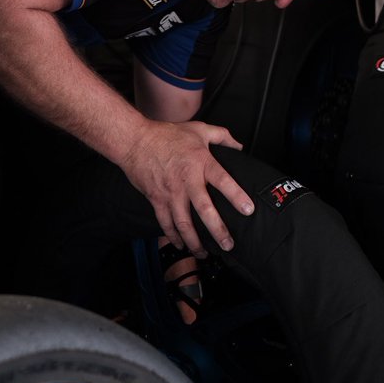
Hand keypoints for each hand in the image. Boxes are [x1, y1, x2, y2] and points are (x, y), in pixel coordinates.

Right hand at [123, 119, 253, 255]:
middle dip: (217, 229)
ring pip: (183, 223)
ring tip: (205, 253)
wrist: (135, 140)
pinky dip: (173, 236)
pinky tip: (181, 245)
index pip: (223, 180)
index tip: (248, 210)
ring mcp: (170, 193)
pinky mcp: (156, 199)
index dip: (236, 195)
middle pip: (204, 209)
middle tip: (228, 244)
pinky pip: (166, 223)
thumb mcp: (198, 129)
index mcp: (200, 162)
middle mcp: (187, 181)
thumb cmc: (166, 134)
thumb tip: (240, 146)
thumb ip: (222, 136)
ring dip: (195, 241)